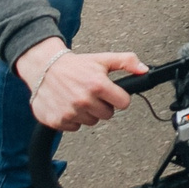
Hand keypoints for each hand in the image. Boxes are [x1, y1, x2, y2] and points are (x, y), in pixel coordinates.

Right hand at [18, 39, 144, 131]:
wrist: (44, 68)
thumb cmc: (75, 65)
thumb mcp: (102, 59)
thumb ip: (127, 62)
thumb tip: (144, 70)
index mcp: (98, 85)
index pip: (123, 103)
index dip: (119, 97)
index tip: (112, 93)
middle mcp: (84, 100)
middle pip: (108, 115)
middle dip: (103, 105)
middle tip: (92, 94)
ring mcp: (70, 112)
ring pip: (91, 122)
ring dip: (88, 112)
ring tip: (79, 98)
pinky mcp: (57, 121)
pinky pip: (75, 127)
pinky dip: (73, 118)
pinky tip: (68, 105)